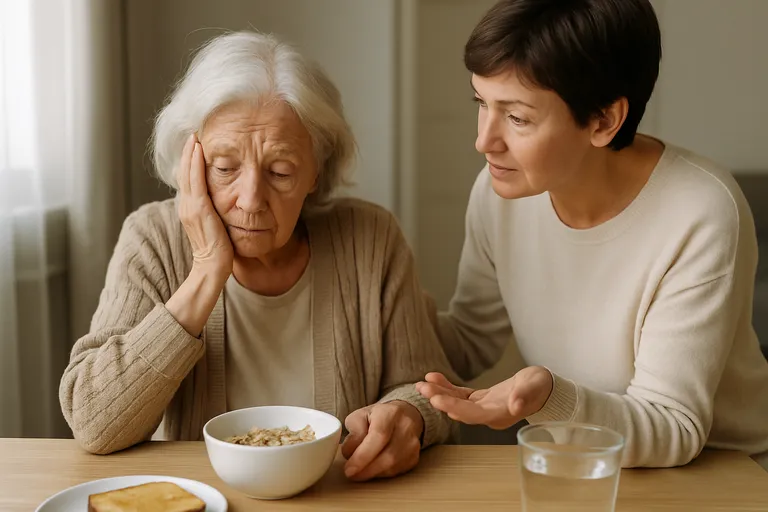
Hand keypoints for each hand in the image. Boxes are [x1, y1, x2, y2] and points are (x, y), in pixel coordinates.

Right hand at [176, 133, 232, 278]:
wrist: (213, 265)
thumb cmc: (218, 249)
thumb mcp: (215, 225)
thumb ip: (213, 211)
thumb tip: (221, 201)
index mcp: (189, 208)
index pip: (188, 180)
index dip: (190, 162)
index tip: (196, 145)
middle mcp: (186, 205)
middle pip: (184, 172)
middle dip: (189, 152)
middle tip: (194, 134)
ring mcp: (190, 207)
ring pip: (187, 173)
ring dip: (191, 153)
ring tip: (195, 137)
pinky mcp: (198, 209)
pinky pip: (195, 181)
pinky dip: (195, 164)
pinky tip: (199, 150)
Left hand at [341, 401, 423, 481]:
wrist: (403, 415)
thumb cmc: (377, 417)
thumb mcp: (359, 417)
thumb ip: (353, 434)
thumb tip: (349, 455)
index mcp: (390, 413)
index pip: (379, 436)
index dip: (363, 455)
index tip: (349, 468)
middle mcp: (406, 427)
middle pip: (388, 455)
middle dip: (366, 469)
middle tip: (350, 473)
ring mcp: (413, 444)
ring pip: (392, 467)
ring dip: (372, 473)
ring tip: (358, 471)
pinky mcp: (414, 458)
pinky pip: (396, 472)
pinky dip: (380, 473)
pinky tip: (372, 468)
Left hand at [415, 366, 552, 428]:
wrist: (545, 389)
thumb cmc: (541, 387)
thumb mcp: (535, 387)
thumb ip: (524, 397)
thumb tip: (515, 405)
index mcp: (499, 416)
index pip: (472, 414)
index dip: (453, 407)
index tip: (436, 399)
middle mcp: (488, 416)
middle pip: (459, 410)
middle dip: (440, 399)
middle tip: (422, 388)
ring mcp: (483, 408)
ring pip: (457, 403)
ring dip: (439, 393)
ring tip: (422, 383)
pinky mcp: (481, 399)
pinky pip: (460, 395)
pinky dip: (447, 387)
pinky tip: (433, 378)